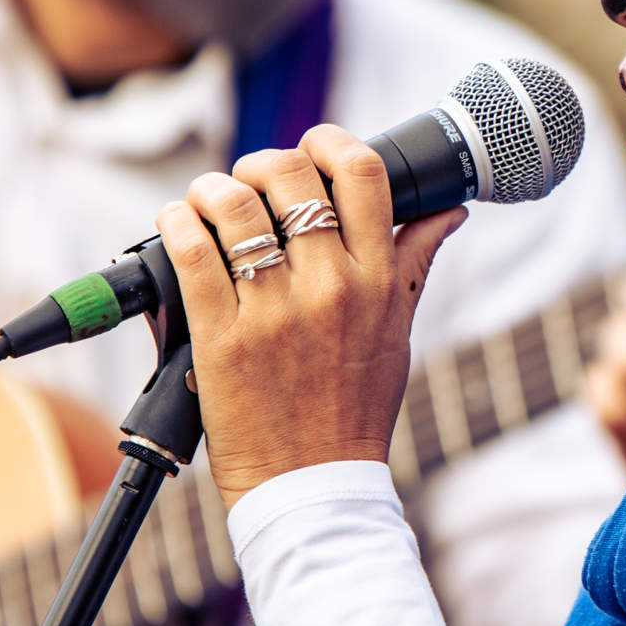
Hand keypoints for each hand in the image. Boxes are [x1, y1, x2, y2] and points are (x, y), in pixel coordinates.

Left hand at [158, 126, 465, 506]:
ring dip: (210, 189)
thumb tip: (449, 211)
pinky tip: (179, 223)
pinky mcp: (221, 338)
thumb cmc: (356, 409)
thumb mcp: (398, 331)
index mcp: (377, 280)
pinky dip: (176, 222)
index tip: (311, 147)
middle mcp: (330, 288)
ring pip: (231, 205)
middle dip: (261, 163)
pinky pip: (189, 252)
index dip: (329, 141)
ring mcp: (274, 312)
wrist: (313, 484)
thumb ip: (413, 262)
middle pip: (289, 176)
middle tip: (251, 182)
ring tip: (207, 201)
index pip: (361, 173)